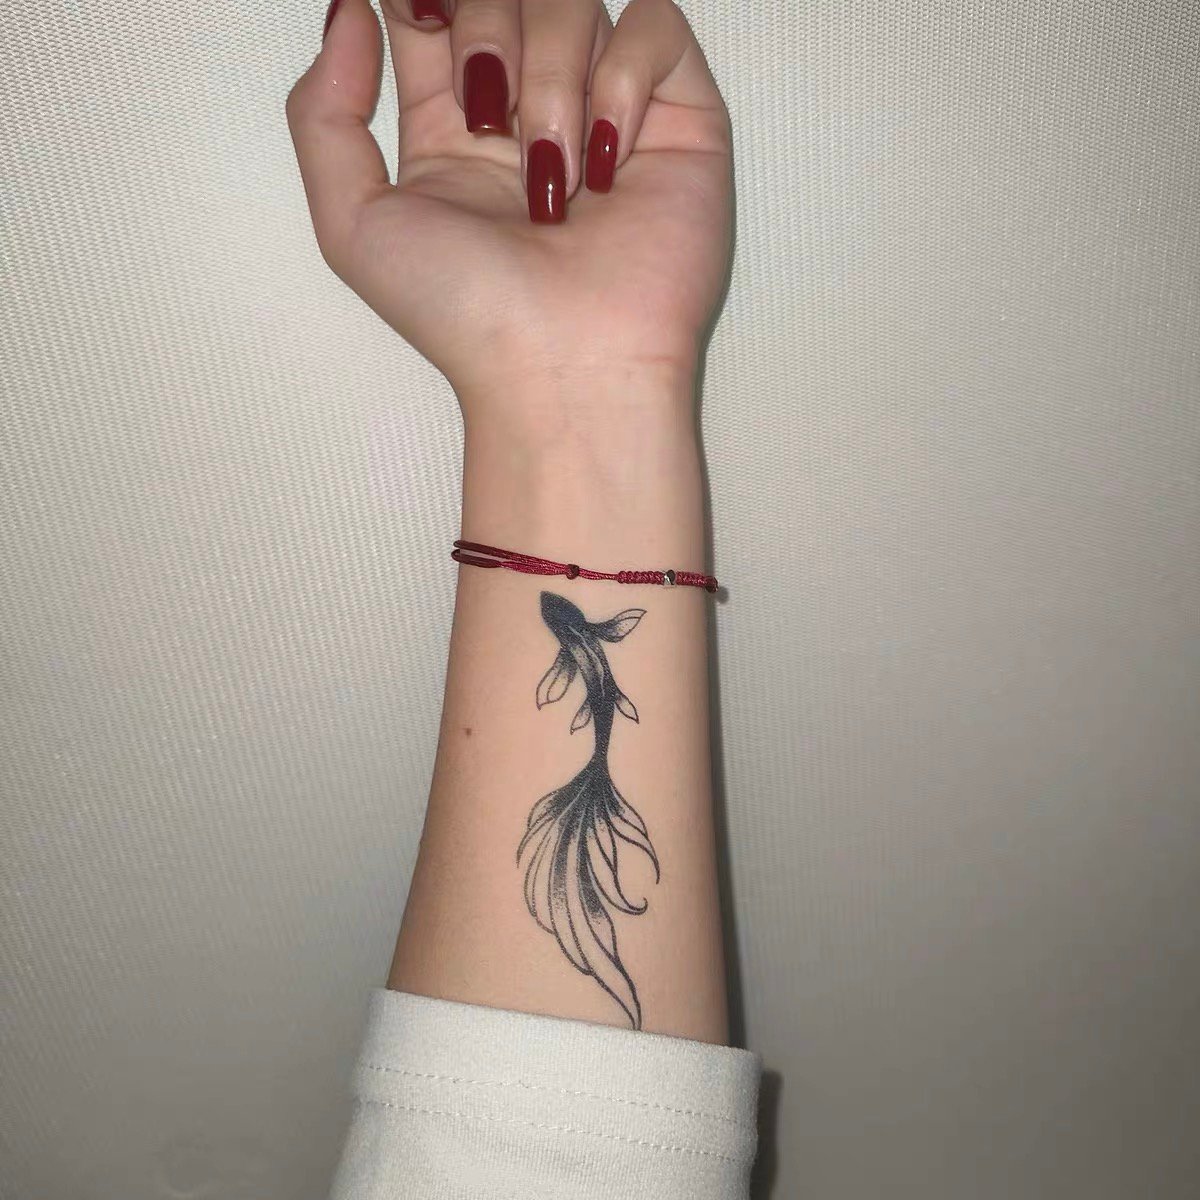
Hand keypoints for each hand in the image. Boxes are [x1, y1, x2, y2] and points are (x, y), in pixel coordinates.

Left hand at [286, 0, 731, 430]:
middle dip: (483, 33)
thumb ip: (323, 112)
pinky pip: (654, 24)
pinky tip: (607, 158)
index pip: (432, 11)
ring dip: (549, 78)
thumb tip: (349, 12)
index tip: (420, 22)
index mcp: (453, 127)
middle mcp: (530, 109)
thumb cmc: (470, 317)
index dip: (422, 3)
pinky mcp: (679, 119)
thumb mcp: (353, 225)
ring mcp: (606, 110)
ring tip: (552, 177)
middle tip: (489, 117)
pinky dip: (622, 80)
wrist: (566, 367)